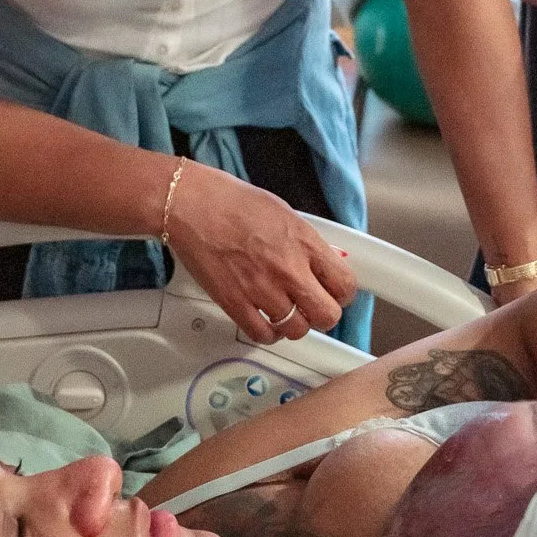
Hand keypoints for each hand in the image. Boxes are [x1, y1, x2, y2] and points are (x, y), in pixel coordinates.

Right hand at [163, 162, 357, 342]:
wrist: (191, 205)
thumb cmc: (231, 201)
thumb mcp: (283, 212)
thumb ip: (307, 242)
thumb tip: (325, 259)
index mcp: (304, 242)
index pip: (344, 284)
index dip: (342, 292)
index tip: (335, 292)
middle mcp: (287, 268)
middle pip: (327, 315)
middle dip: (324, 314)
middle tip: (314, 306)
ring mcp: (261, 289)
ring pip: (297, 330)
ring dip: (294, 325)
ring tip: (286, 313)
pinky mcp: (235, 303)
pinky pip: (263, 335)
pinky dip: (268, 334)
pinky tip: (266, 322)